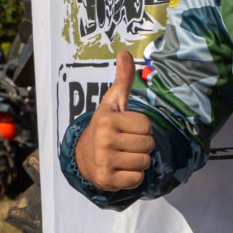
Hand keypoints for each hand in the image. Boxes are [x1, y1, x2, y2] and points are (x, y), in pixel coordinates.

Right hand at [73, 51, 153, 190]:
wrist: (83, 157)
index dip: (141, 128)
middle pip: (149, 145)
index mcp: (107, 120)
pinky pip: (137, 179)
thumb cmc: (106, 127)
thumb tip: (124, 52)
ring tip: (122, 156)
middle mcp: (104, 140)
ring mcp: (104, 161)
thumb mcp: (114, 103)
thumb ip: (123, 80)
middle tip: (125, 144)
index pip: (147, 126)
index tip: (126, 128)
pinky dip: (133, 177)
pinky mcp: (106, 180)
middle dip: (141, 145)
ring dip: (138, 161)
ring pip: (145, 162)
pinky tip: (120, 169)